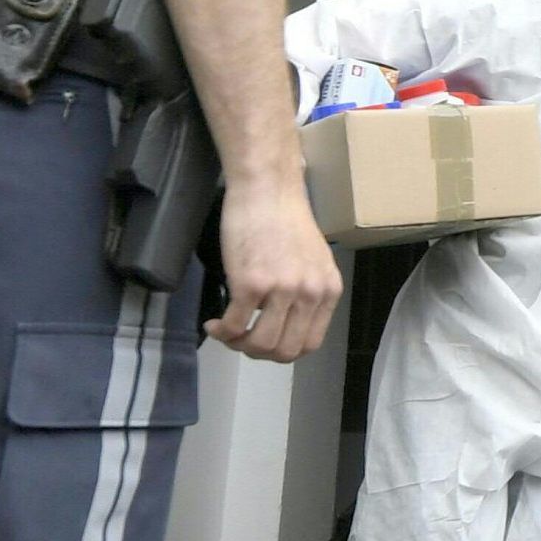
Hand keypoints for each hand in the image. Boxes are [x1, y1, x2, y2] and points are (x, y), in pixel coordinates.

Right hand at [207, 169, 342, 361]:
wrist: (266, 188)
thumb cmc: (284, 218)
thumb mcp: (311, 260)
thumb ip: (305, 291)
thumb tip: (286, 319)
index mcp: (328, 291)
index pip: (310, 343)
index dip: (283, 350)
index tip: (265, 340)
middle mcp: (310, 295)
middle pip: (286, 352)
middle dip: (259, 353)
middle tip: (241, 339)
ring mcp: (282, 291)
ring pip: (260, 345)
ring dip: (238, 345)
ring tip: (226, 331)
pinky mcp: (251, 284)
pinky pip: (234, 326)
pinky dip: (220, 332)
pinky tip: (212, 323)